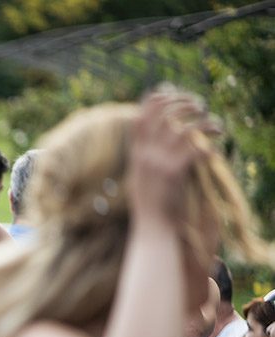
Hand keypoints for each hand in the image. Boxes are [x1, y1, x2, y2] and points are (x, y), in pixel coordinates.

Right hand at [129, 90, 216, 224]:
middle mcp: (145, 155)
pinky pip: (195, 149)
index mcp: (136, 155)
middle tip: (199, 105)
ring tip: (216, 126)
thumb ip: (146, 158)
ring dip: (204, 122)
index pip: (140, 118)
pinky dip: (208, 146)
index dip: (154, 100)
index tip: (170, 92)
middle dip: (181, 103)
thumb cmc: (151, 205)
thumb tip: (158, 141)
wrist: (153, 228)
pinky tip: (215, 150)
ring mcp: (158, 162)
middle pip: (162, 115)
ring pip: (183, 129)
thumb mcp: (141, 178)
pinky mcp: (174, 172)